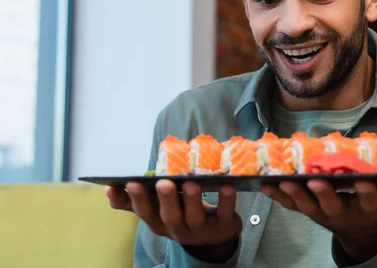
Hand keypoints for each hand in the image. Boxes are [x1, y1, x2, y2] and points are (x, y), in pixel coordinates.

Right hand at [105, 180, 241, 260]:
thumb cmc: (182, 214)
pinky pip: (224, 214)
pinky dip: (226, 201)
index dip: (137, 200)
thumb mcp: (159, 210)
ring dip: (192, 200)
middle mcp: (178, 230)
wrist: (215, 234)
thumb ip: (136, 202)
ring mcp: (201, 231)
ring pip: (194, 217)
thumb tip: (109, 190)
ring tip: (190, 183)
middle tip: (163, 183)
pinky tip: (226, 186)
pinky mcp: (223, 227)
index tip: (130, 183)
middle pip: (169, 217)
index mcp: (160, 223)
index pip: (145, 213)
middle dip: (165, 200)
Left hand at [260, 169, 376, 261]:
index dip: (366, 192)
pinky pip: (292, 206)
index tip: (364, 181)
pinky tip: (265, 186)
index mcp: (367, 209)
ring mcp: (324, 214)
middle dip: (323, 194)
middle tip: (314, 180)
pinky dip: (278, 197)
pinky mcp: (310, 212)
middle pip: (332, 205)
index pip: (368, 201)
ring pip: (307, 207)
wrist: (362, 232)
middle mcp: (344, 213)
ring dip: (295, 195)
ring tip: (282, 182)